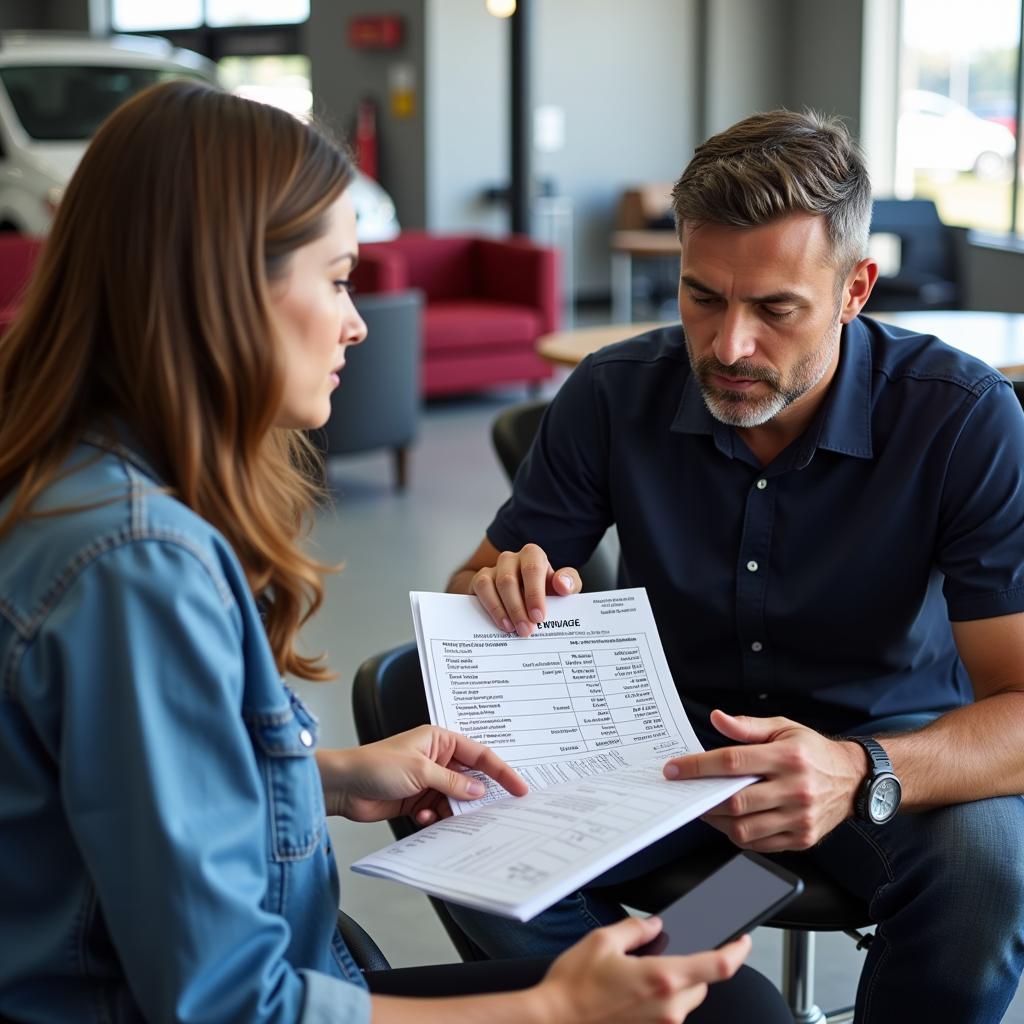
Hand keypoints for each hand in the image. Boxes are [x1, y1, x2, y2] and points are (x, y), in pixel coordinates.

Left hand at [317, 725, 528, 823]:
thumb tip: (478, 790)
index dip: (502, 771)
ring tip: (445, 816)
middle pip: (470, 778)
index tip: (519, 788)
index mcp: (440, 740)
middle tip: (492, 812)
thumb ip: (451, 782)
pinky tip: (421, 818)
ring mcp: (427, 780)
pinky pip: (438, 812)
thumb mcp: (420, 771)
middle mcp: (437, 759)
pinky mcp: (417, 800)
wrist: (342, 787)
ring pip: (455, 798)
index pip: (480, 754)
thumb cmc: (374, 765)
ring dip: (452, 810)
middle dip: (477, 795)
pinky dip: (434, 818)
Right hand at [471, 543, 580, 636]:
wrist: (522, 597)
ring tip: (513, 629)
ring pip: (491, 584)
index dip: (534, 594)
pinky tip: (501, 623)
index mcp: (532, 555)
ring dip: (502, 610)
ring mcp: (493, 568)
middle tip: (526, 630)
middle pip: (509, 579)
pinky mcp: (480, 579)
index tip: (539, 617)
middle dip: (518, 608)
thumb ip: (569, 583)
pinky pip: (481, 589)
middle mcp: (511, 558)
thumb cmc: (545, 590)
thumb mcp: (562, 587)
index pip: (533, 569)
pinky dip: (491, 608)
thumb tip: (562, 584)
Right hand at [537, 917, 749, 1023]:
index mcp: (662, 977)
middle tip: (666, 952)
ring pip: (686, 1000)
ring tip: (640, 973)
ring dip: (676, 984)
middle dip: (692, 964)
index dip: (738, 950)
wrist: (552, 1022)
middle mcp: (668, 1007)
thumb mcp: (602, 941)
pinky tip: (632, 993)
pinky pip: (668, 1015)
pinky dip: (661, 1001)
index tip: (743, 939)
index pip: (718, 966)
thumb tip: (655, 925)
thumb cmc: (573, 986)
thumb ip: (636, 929)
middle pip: (702, 982)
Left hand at [663, 710, 866, 851]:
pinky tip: (731, 820)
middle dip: (703, 798)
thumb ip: (747, 726)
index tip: (674, 769)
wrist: (854, 779)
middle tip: (686, 792)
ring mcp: (801, 818)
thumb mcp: (783, 728)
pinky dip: (738, 834)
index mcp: (788, 757)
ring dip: (717, 820)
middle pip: (736, 800)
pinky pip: (760, 844)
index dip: (697, 766)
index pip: (732, 761)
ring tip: (707, 806)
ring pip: (744, 829)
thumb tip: (717, 719)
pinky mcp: (803, 839)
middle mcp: (796, 789)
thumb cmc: (813, 751)